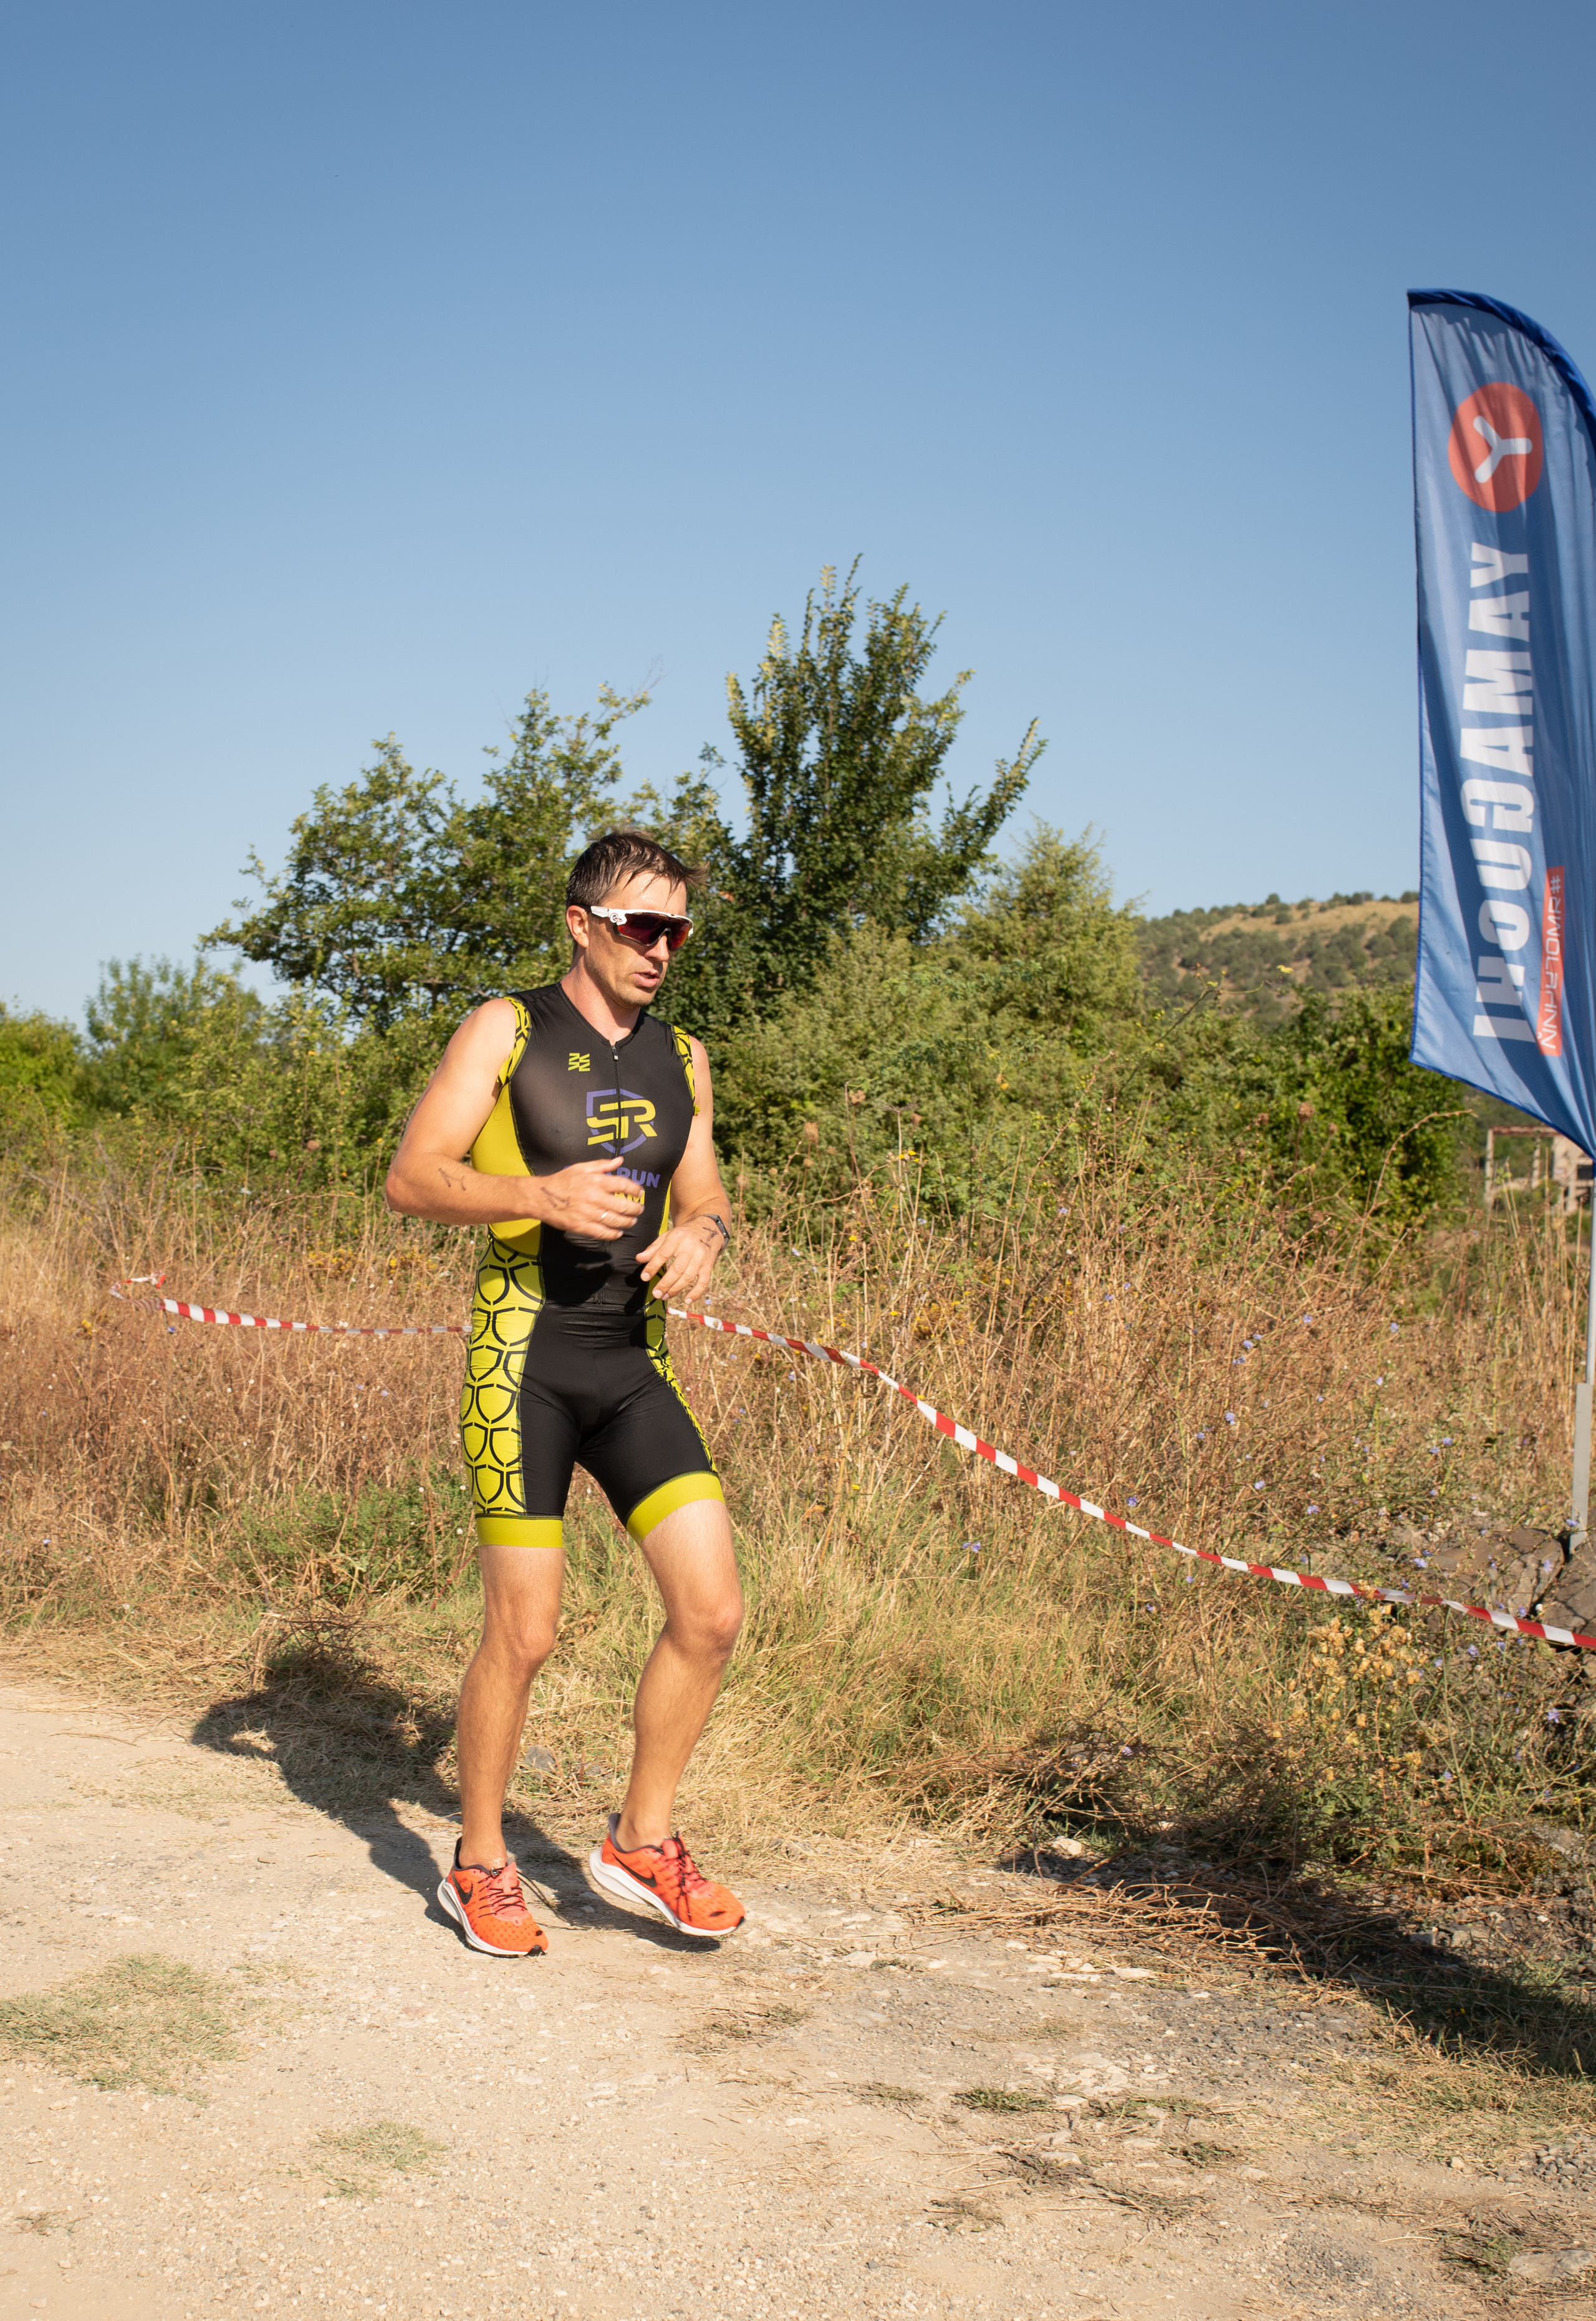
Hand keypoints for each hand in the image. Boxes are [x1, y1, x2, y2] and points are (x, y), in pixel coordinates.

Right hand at [529, 1155, 645, 1239]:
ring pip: (615, 1221)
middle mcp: (594, 1197)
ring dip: (628, 1222)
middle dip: (635, 1209)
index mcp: (595, 1181)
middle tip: (639, 1209)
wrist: (541, 1197)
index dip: (635, 1190)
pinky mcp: (581, 1226)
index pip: (623, 1185)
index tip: (639, 1193)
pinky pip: (602, 1233)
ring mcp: (588, 1213)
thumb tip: (620, 1161)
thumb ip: (602, 1165)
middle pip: (623, 1206)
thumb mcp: (581, 1168)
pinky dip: (613, 1234)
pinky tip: (618, 1232)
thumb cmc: (562, 1180)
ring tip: (632, 1221)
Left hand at [637, 1213, 722, 1304]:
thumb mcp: (667, 1236)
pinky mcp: (709, 1266)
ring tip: (664, 1297)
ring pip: (688, 1277)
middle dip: (665, 1283)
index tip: (644, 1277)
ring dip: (676, 1289)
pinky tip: (687, 1301)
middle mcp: (690, 1248)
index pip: (663, 1254)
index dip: (653, 1266)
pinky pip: (704, 1282)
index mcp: (677, 1237)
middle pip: (677, 1269)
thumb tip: (639, 1259)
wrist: (707, 1229)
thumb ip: (653, 1248)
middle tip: (656, 1294)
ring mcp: (701, 1258)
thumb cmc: (683, 1235)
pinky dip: (696, 1293)